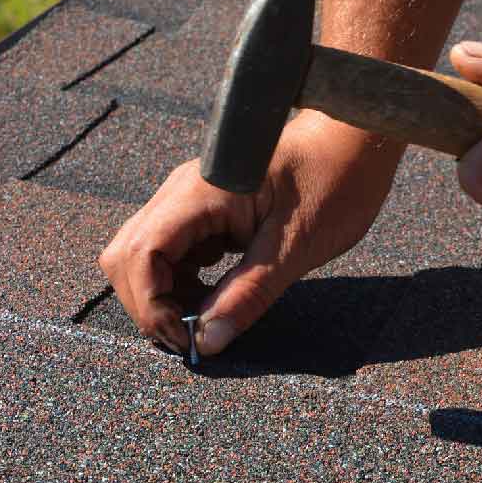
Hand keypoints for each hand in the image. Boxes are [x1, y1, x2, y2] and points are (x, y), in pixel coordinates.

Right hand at [98, 112, 402, 356]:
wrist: (354, 138)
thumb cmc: (334, 180)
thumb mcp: (296, 248)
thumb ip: (248, 296)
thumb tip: (207, 343)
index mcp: (200, 194)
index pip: (140, 254)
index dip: (149, 304)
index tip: (184, 338)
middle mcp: (181, 192)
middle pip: (127, 255)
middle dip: (148, 303)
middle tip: (190, 336)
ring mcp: (187, 198)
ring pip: (142, 254)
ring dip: (162, 294)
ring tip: (203, 319)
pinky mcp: (200, 208)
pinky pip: (168, 250)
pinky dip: (179, 281)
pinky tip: (213, 295)